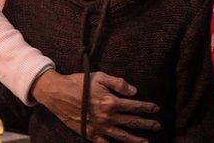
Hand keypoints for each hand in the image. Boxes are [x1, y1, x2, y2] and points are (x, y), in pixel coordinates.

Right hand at [31, 70, 160, 142]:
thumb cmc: (78, 82)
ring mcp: (98, 127)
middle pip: (131, 122)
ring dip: (135, 139)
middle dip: (146, 124)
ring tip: (146, 142)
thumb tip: (134, 91)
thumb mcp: (99, 76)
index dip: (147, 107)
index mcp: (110, 101)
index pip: (134, 106)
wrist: (57, 93)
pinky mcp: (89, 133)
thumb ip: (118, 83)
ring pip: (122, 136)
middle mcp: (107, 117)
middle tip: (157, 125)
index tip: (156, 109)